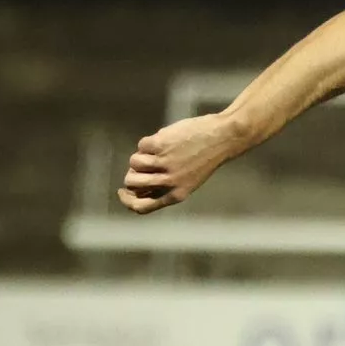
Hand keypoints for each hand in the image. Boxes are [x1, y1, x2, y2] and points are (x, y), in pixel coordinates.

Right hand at [119, 113, 247, 213]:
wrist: (222, 138)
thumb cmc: (203, 158)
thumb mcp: (187, 180)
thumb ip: (163, 185)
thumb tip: (132, 183)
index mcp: (176, 195)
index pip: (141, 207)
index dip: (127, 200)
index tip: (122, 191)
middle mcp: (169, 182)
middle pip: (131, 182)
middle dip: (132, 172)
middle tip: (144, 164)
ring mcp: (164, 164)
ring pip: (134, 162)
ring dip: (142, 154)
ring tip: (160, 150)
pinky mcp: (160, 146)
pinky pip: (142, 145)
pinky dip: (150, 141)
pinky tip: (168, 139)